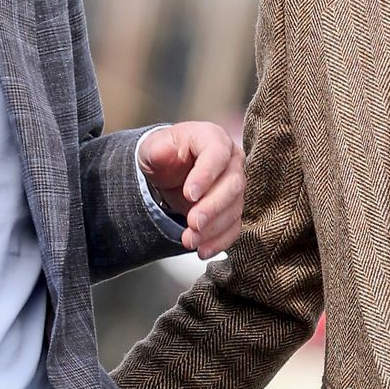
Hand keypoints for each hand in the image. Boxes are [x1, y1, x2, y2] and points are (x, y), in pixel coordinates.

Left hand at [137, 121, 243, 257]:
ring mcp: (235, 185)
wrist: (169, 171)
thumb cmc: (164, 154)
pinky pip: (234, 226)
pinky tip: (203, 250)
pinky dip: (220, 241)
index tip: (189, 194)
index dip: (206, 175)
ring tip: (190, 240)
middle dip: (213, 207)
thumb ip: (157, 150)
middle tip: (193, 223)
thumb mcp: (153, 148)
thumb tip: (163, 152)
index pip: (217, 154)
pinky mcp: (233, 208)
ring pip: (234, 208)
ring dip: (213, 228)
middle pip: (233, 184)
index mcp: (213, 138)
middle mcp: (231, 161)